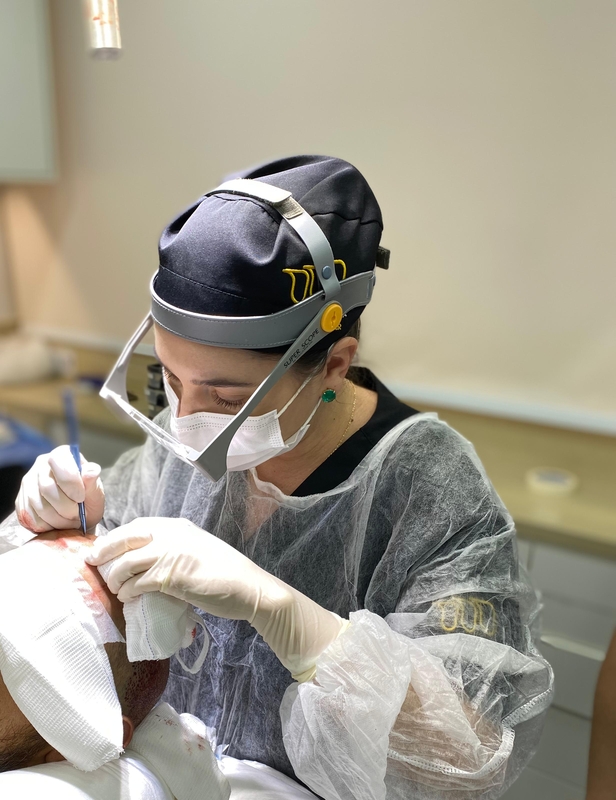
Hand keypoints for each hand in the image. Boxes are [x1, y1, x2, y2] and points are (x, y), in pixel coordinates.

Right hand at [16, 446, 104, 532]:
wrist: (75, 517)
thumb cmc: (87, 501)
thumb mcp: (95, 494)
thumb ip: (93, 483)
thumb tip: (91, 471)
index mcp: (62, 455)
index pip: (59, 462)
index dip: (70, 483)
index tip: (81, 498)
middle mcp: (41, 465)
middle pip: (47, 487)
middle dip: (65, 507)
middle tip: (77, 515)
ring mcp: (28, 482)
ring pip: (38, 504)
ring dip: (57, 519)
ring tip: (70, 521)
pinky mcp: (20, 500)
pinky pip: (29, 517)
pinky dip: (46, 525)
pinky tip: (57, 524)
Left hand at [86, 517, 347, 680]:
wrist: (249, 587)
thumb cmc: (223, 573)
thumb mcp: (195, 550)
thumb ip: (171, 550)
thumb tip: (142, 561)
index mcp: (177, 527)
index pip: (136, 526)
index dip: (115, 538)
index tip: (101, 550)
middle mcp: (171, 535)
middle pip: (125, 539)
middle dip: (104, 552)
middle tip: (93, 565)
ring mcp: (171, 554)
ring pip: (126, 563)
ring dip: (115, 578)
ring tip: (116, 589)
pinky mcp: (172, 576)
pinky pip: (138, 583)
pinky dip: (129, 592)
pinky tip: (130, 599)